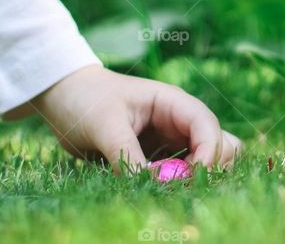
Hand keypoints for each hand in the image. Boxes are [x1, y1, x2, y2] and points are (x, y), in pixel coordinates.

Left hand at [29, 65, 241, 171]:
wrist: (63, 97)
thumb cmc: (85, 99)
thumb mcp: (104, 125)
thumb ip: (127, 155)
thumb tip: (151, 184)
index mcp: (172, 102)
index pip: (207, 126)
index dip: (207, 153)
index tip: (189, 177)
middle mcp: (179, 121)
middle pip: (220, 145)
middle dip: (208, 167)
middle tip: (178, 185)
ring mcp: (173, 139)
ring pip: (209, 160)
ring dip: (198, 177)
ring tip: (169, 187)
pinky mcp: (161, 156)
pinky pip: (183, 172)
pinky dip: (180, 184)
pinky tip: (159, 188)